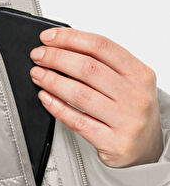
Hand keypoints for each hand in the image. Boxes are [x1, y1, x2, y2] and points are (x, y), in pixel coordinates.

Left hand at [29, 27, 163, 167]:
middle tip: (38, 56)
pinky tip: (45, 98)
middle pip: (88, 68)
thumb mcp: (128, 80)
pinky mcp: (114, 143)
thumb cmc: (131, 108)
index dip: (70, 38)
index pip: (100, 46)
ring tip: (37, 74)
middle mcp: (135, 96)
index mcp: (139, 73)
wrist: (148, 148)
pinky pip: (78, 121)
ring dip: (52, 80)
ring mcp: (126, 121)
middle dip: (56, 58)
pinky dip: (57, 107)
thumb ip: (101, 62)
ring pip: (80, 94)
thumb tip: (60, 46)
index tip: (48, 37)